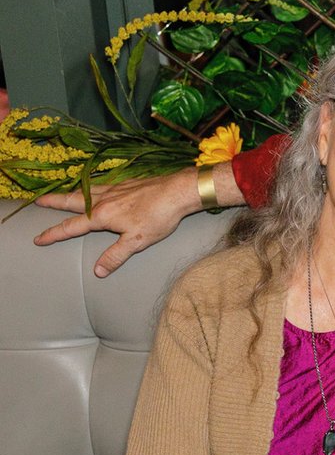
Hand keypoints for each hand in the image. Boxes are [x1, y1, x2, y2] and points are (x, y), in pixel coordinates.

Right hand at [32, 164, 235, 277]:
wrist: (178, 191)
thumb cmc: (159, 217)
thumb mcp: (138, 241)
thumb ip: (116, 256)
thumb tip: (98, 271)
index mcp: (102, 215)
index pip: (71, 227)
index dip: (53, 234)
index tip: (38, 239)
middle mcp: (104, 199)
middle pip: (72, 201)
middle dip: (53, 202)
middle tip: (37, 201)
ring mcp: (115, 188)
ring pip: (86, 191)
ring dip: (71, 193)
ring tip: (62, 194)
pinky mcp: (127, 183)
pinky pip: (102, 185)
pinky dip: (91, 187)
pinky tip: (96, 188)